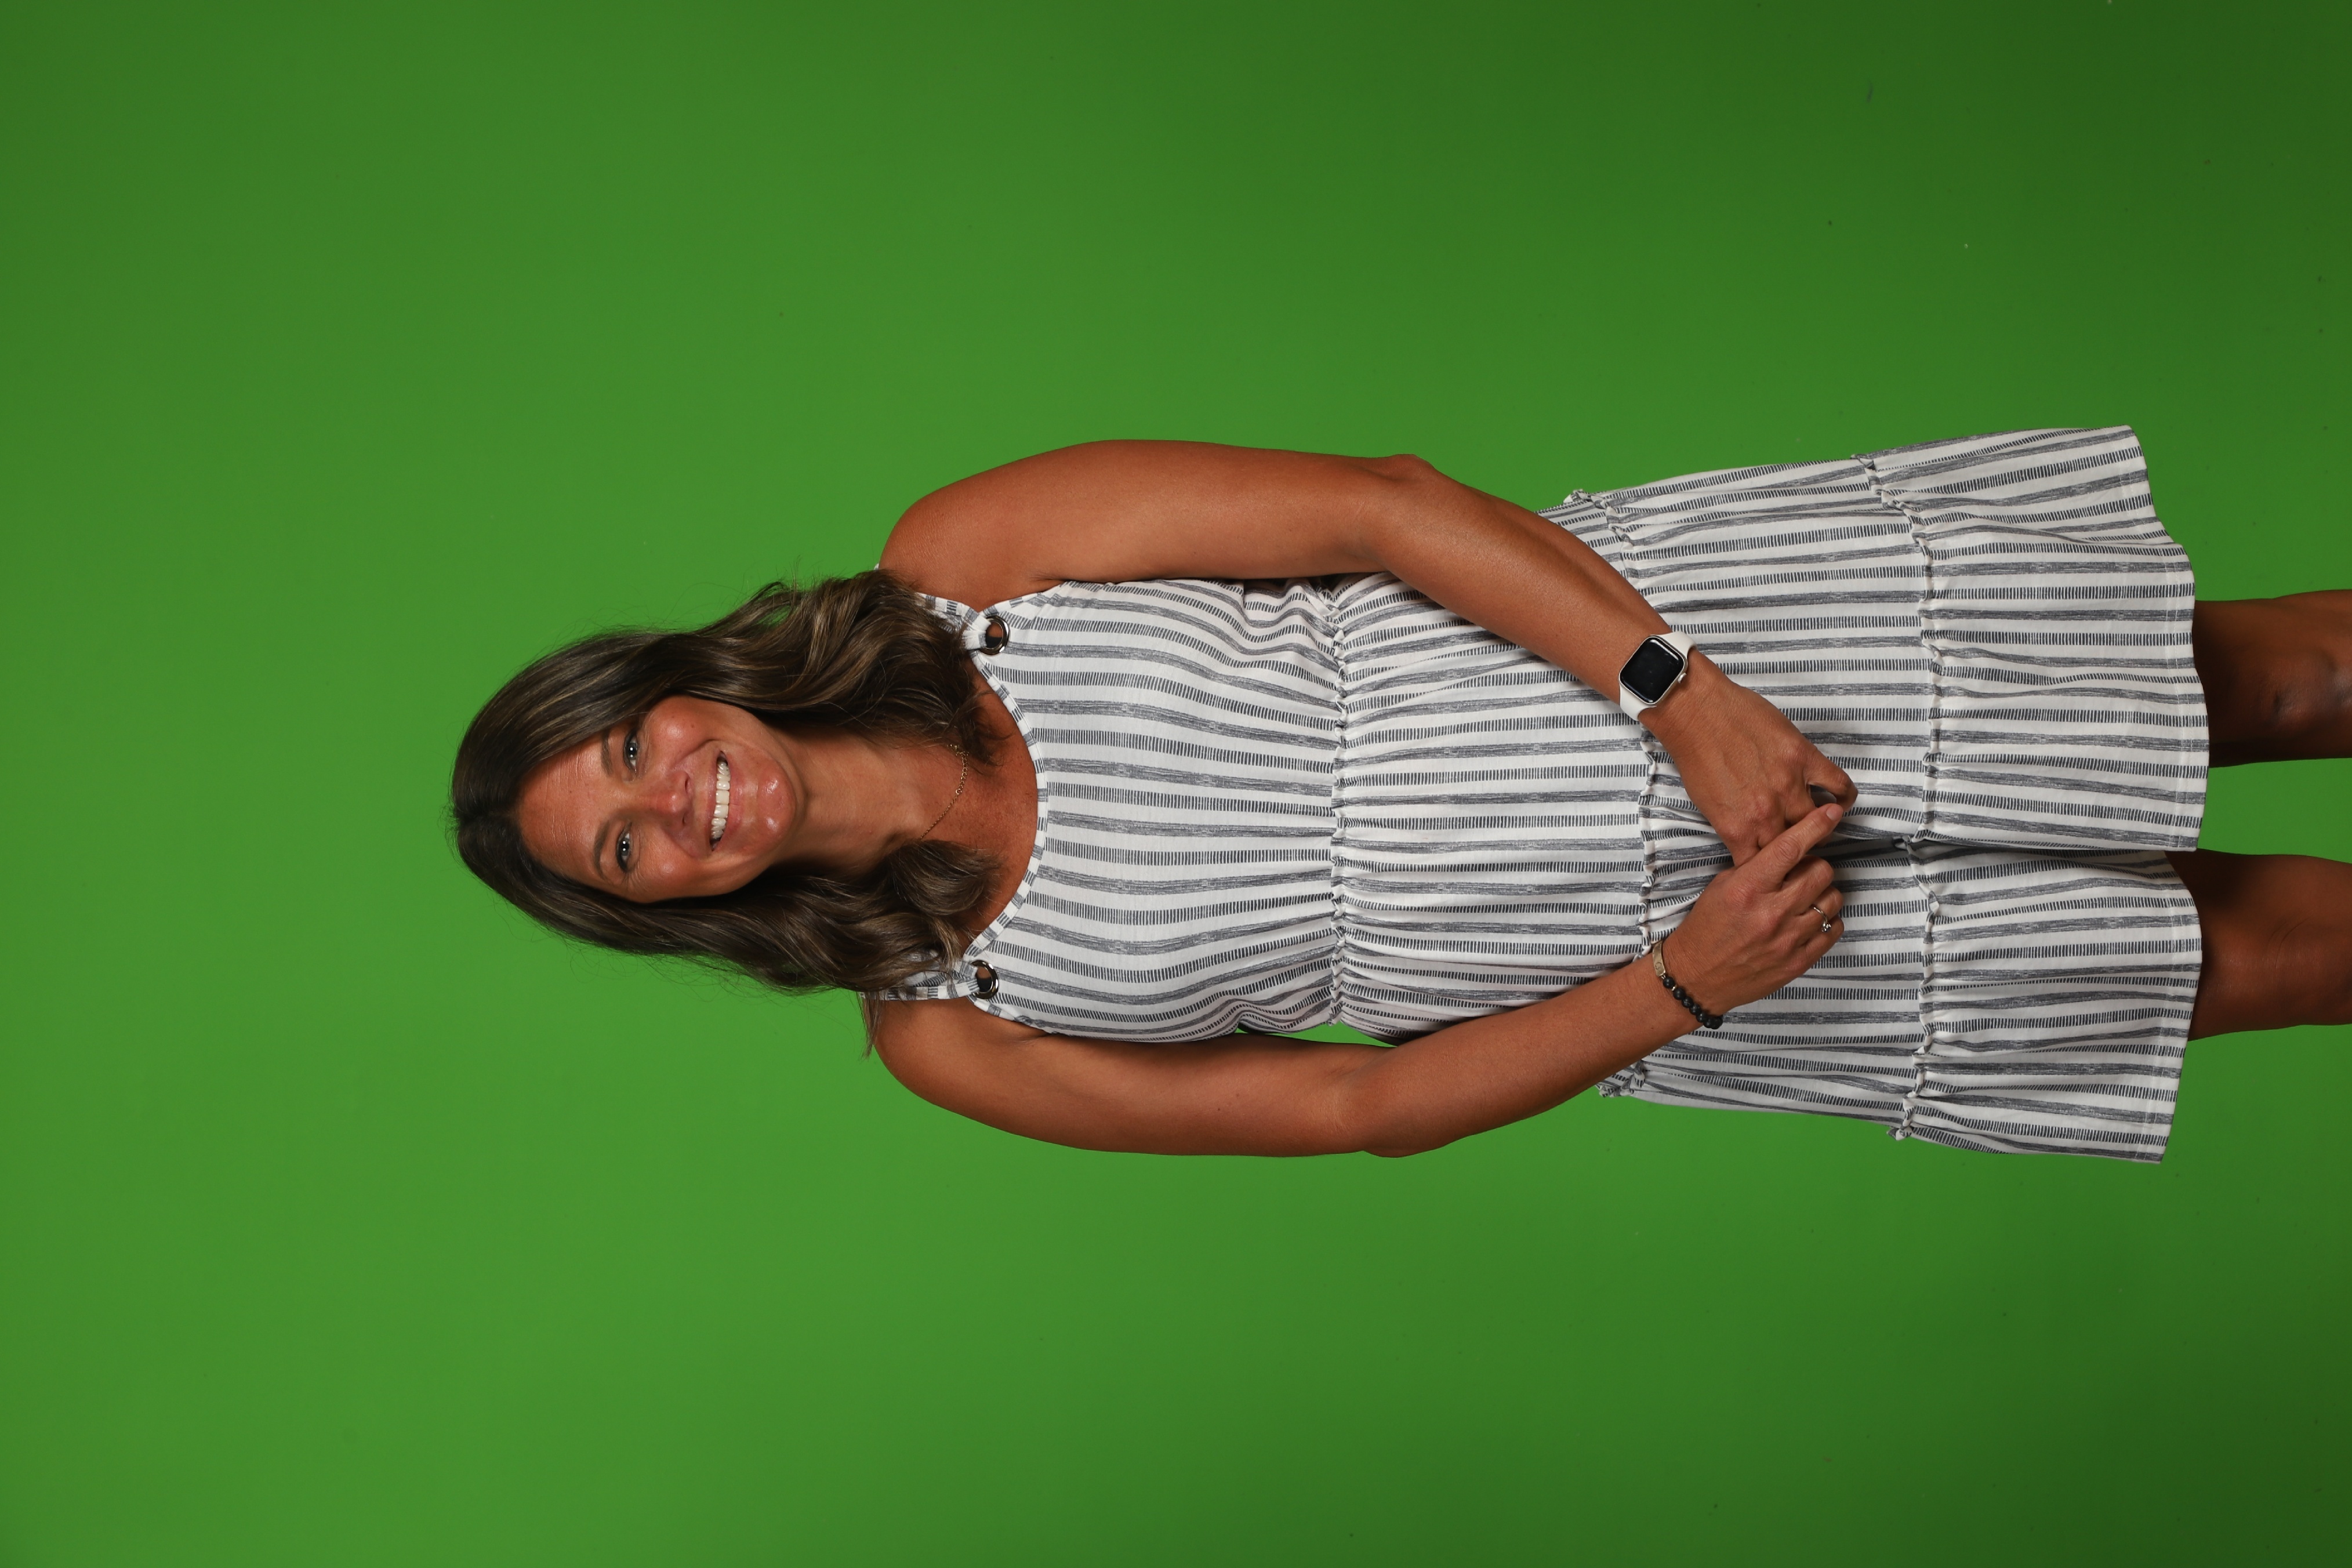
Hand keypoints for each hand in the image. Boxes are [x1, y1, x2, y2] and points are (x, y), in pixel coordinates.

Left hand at [1642, 656, 1857, 864]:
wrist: (1696, 712)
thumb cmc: (1695, 753)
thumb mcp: (1707, 805)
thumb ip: (1734, 826)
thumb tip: (1751, 839)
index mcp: (1738, 829)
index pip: (1766, 866)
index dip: (1776, 868)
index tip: (1781, 865)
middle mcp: (1765, 813)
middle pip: (1798, 848)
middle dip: (1800, 848)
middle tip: (1803, 842)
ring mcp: (1787, 785)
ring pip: (1821, 822)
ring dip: (1822, 824)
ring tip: (1820, 820)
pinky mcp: (1803, 757)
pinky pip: (1839, 785)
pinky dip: (1845, 795)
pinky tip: (1840, 799)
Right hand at [1657, 801, 1846, 1013]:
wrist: (1697, 976)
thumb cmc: (1706, 929)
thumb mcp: (1721, 886)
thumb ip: (1756, 867)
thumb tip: (1790, 849)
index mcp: (1748, 888)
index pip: (1791, 848)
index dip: (1816, 826)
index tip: (1831, 813)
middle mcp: (1771, 912)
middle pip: (1821, 872)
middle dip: (1815, 865)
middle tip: (1801, 872)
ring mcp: (1788, 939)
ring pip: (1832, 899)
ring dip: (1823, 893)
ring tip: (1805, 898)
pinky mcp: (1799, 961)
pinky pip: (1834, 929)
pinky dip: (1827, 920)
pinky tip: (1809, 920)